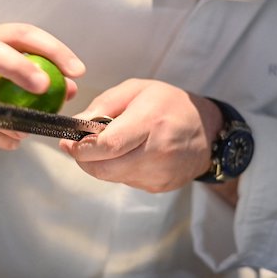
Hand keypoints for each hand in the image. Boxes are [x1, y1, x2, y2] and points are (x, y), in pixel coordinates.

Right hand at [0, 23, 84, 148]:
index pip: (21, 34)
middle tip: (45, 86)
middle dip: (18, 67)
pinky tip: (12, 141)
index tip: (77, 70)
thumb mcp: (3, 75)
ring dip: (7, 116)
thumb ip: (37, 78)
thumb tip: (69, 88)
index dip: (51, 49)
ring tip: (28, 128)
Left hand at [59, 79, 222, 192]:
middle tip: (77, 145)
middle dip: (84, 159)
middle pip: (104, 169)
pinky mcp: (159, 187)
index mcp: (150, 122)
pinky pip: (126, 182)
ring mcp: (159, 174)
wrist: (208, 131)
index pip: (108, 146)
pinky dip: (119, 169)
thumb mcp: (137, 90)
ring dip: (101, 164)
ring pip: (111, 178)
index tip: (68, 141)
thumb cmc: (171, 104)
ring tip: (110, 144)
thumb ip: (103, 105)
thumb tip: (76, 126)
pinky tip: (129, 154)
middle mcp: (157, 152)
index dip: (81, 148)